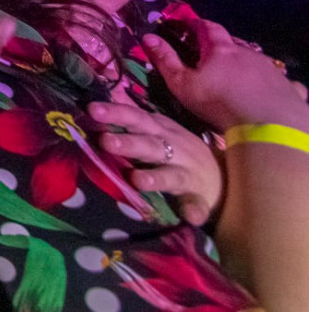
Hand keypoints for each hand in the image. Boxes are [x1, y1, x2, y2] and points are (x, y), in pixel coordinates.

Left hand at [89, 100, 221, 224]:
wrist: (219, 176)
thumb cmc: (177, 149)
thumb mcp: (158, 129)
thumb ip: (132, 117)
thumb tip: (104, 95)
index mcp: (159, 131)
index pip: (136, 118)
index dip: (116, 113)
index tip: (91, 109)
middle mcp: (172, 149)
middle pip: (149, 144)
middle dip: (128, 143)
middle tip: (105, 141)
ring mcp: (186, 174)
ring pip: (170, 175)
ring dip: (154, 178)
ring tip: (137, 180)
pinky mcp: (198, 198)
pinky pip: (197, 204)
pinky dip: (195, 210)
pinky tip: (191, 217)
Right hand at [143, 20, 305, 130]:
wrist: (267, 125)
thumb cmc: (218, 103)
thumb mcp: (183, 84)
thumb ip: (166, 60)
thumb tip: (148, 37)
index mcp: (220, 49)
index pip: (207, 28)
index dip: (196, 24)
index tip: (187, 24)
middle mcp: (246, 52)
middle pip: (231, 40)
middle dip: (219, 42)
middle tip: (209, 49)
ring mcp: (268, 67)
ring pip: (252, 57)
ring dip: (241, 60)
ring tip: (233, 71)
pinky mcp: (284, 83)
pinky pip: (271, 74)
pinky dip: (261, 76)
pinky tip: (260, 87)